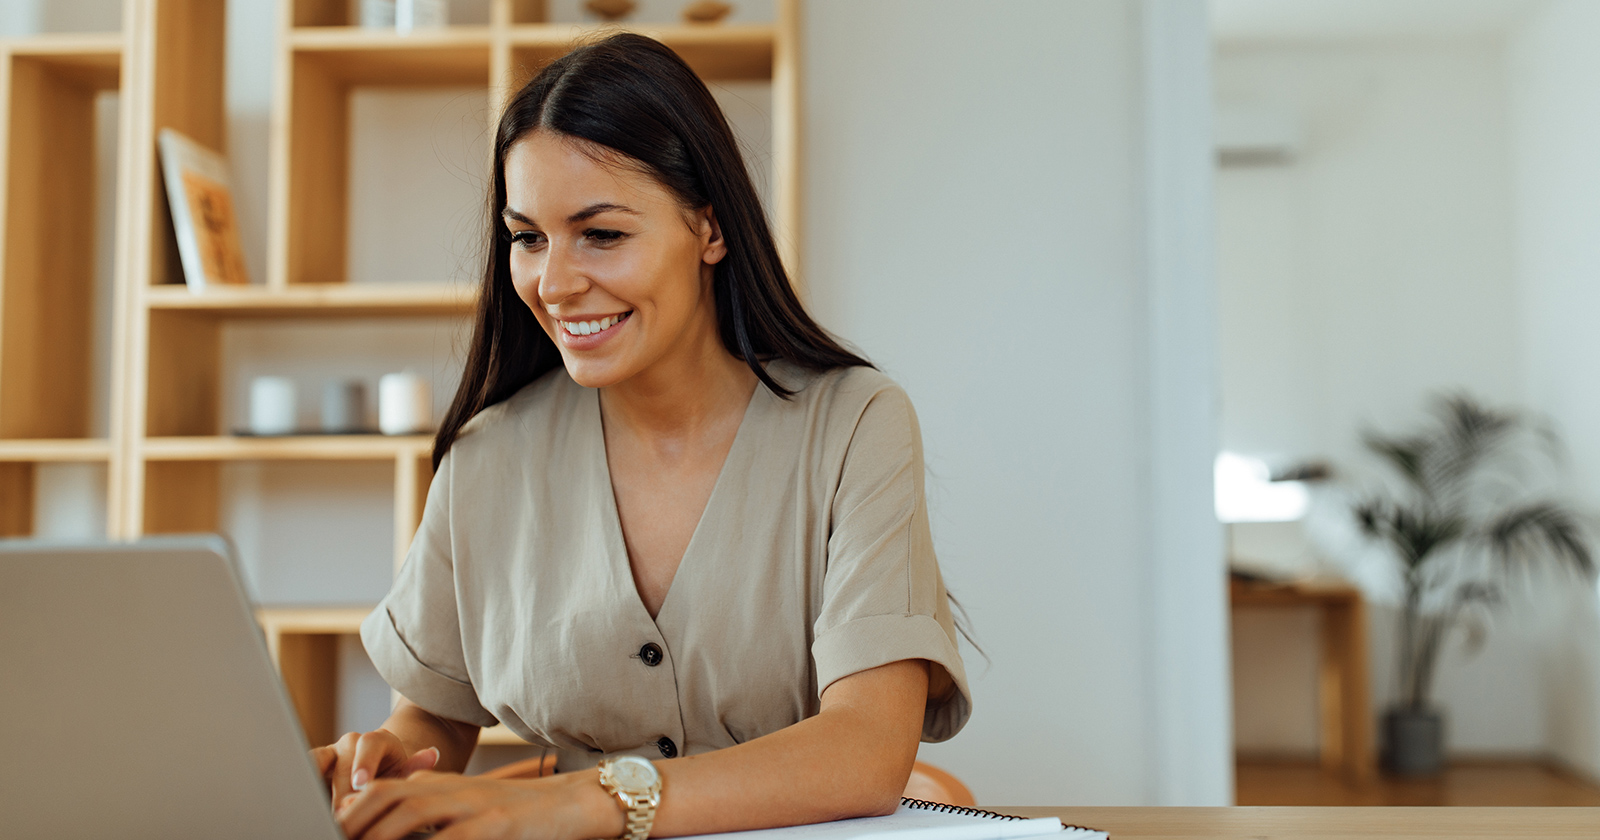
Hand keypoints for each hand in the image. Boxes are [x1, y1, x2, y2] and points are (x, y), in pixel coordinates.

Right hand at [310, 729, 440, 808]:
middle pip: (341, 764)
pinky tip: (303, 806)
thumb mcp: (407, 774)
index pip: (369, 744)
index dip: (365, 763)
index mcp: (377, 741)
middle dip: (342, 792)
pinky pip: (301, 772)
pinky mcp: (310, 767)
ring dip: (316, 788)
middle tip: (344, 815)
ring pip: (314, 765)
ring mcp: (328, 755)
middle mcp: (349, 744)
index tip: (362, 785)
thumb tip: (432, 754)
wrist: (378, 773)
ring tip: (319, 811)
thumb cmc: (395, 776)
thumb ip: (415, 768)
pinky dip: (302, 788)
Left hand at [335, 770, 613, 839]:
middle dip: (355, 823)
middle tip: (333, 838)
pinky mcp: (495, 826)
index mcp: (444, 786)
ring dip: (380, 835)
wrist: (577, 803)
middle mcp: (453, 791)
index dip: (352, 809)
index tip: (330, 826)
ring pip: (411, 816)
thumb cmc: (521, 815)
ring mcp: (473, 808)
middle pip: (389, 798)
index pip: (384, 789)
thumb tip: (389, 824)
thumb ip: (433, 812)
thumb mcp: (471, 807)